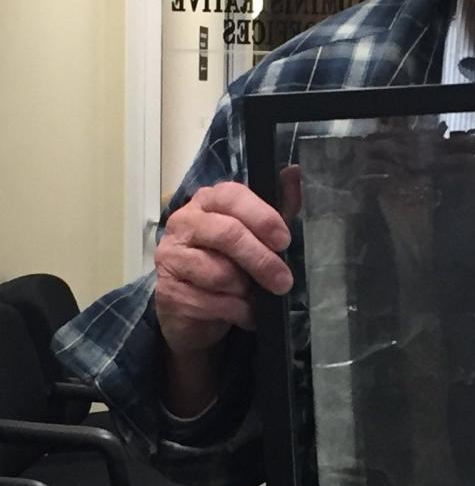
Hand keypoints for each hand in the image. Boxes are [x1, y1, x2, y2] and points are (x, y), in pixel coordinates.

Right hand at [155, 174, 299, 360]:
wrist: (194, 310)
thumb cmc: (228, 264)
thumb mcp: (257, 235)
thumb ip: (277, 206)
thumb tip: (295, 172)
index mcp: (207, 202)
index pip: (232, 196)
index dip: (262, 217)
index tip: (284, 240)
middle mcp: (184, 223)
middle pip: (227, 234)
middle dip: (262, 260)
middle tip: (283, 281)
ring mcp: (171, 256)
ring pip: (219, 273)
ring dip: (246, 290)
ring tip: (253, 296)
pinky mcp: (168, 291)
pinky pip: (212, 302)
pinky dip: (237, 311)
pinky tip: (244, 313)